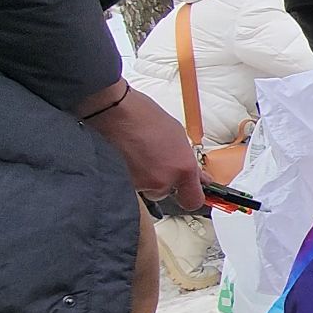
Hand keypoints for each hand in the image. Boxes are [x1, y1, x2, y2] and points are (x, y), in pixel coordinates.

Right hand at [77, 80, 205, 210]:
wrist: (114, 112)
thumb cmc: (143, 116)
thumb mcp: (177, 135)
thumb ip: (187, 160)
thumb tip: (198, 176)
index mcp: (183, 168)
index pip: (194, 201)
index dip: (191, 198)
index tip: (190, 193)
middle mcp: (164, 181)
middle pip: (166, 192)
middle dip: (163, 180)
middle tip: (156, 160)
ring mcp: (142, 185)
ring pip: (148, 189)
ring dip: (145, 177)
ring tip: (139, 154)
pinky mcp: (123, 184)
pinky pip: (132, 186)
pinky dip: (131, 175)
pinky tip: (129, 157)